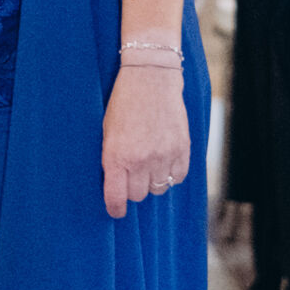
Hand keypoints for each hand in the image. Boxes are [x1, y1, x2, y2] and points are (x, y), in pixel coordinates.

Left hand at [102, 66, 190, 217]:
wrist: (151, 78)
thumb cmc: (124, 103)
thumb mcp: (107, 131)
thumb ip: (112, 159)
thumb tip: (116, 185)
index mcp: (116, 156)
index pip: (116, 198)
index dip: (115, 209)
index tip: (117, 211)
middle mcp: (140, 160)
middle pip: (138, 195)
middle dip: (133, 188)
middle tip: (132, 174)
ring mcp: (164, 156)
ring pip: (158, 188)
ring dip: (152, 181)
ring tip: (149, 164)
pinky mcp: (182, 149)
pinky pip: (177, 177)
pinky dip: (170, 174)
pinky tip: (164, 160)